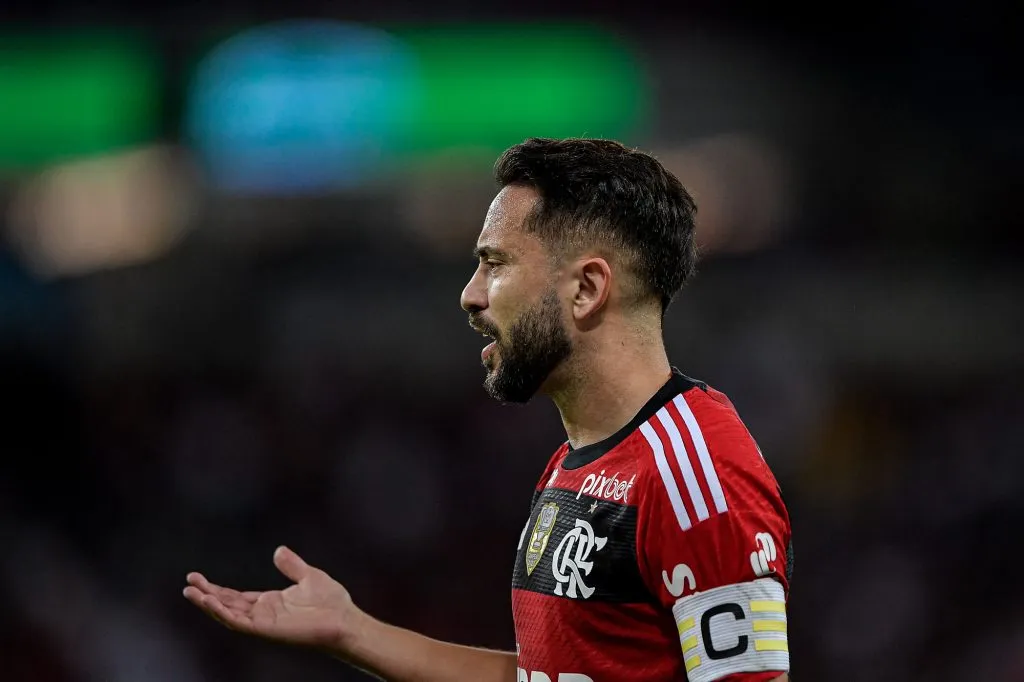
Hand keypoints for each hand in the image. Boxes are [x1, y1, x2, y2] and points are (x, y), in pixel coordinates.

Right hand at [184, 546, 363, 651]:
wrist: (344, 619)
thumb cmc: (332, 602)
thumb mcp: (308, 576)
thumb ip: (292, 565)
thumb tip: (278, 550)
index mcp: (270, 603)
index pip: (236, 597)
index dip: (216, 589)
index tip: (197, 579)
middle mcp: (263, 614)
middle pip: (227, 605)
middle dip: (206, 595)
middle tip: (188, 583)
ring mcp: (264, 623)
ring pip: (228, 615)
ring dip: (209, 604)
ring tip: (190, 592)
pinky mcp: (267, 630)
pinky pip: (239, 622)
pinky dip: (223, 613)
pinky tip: (210, 602)